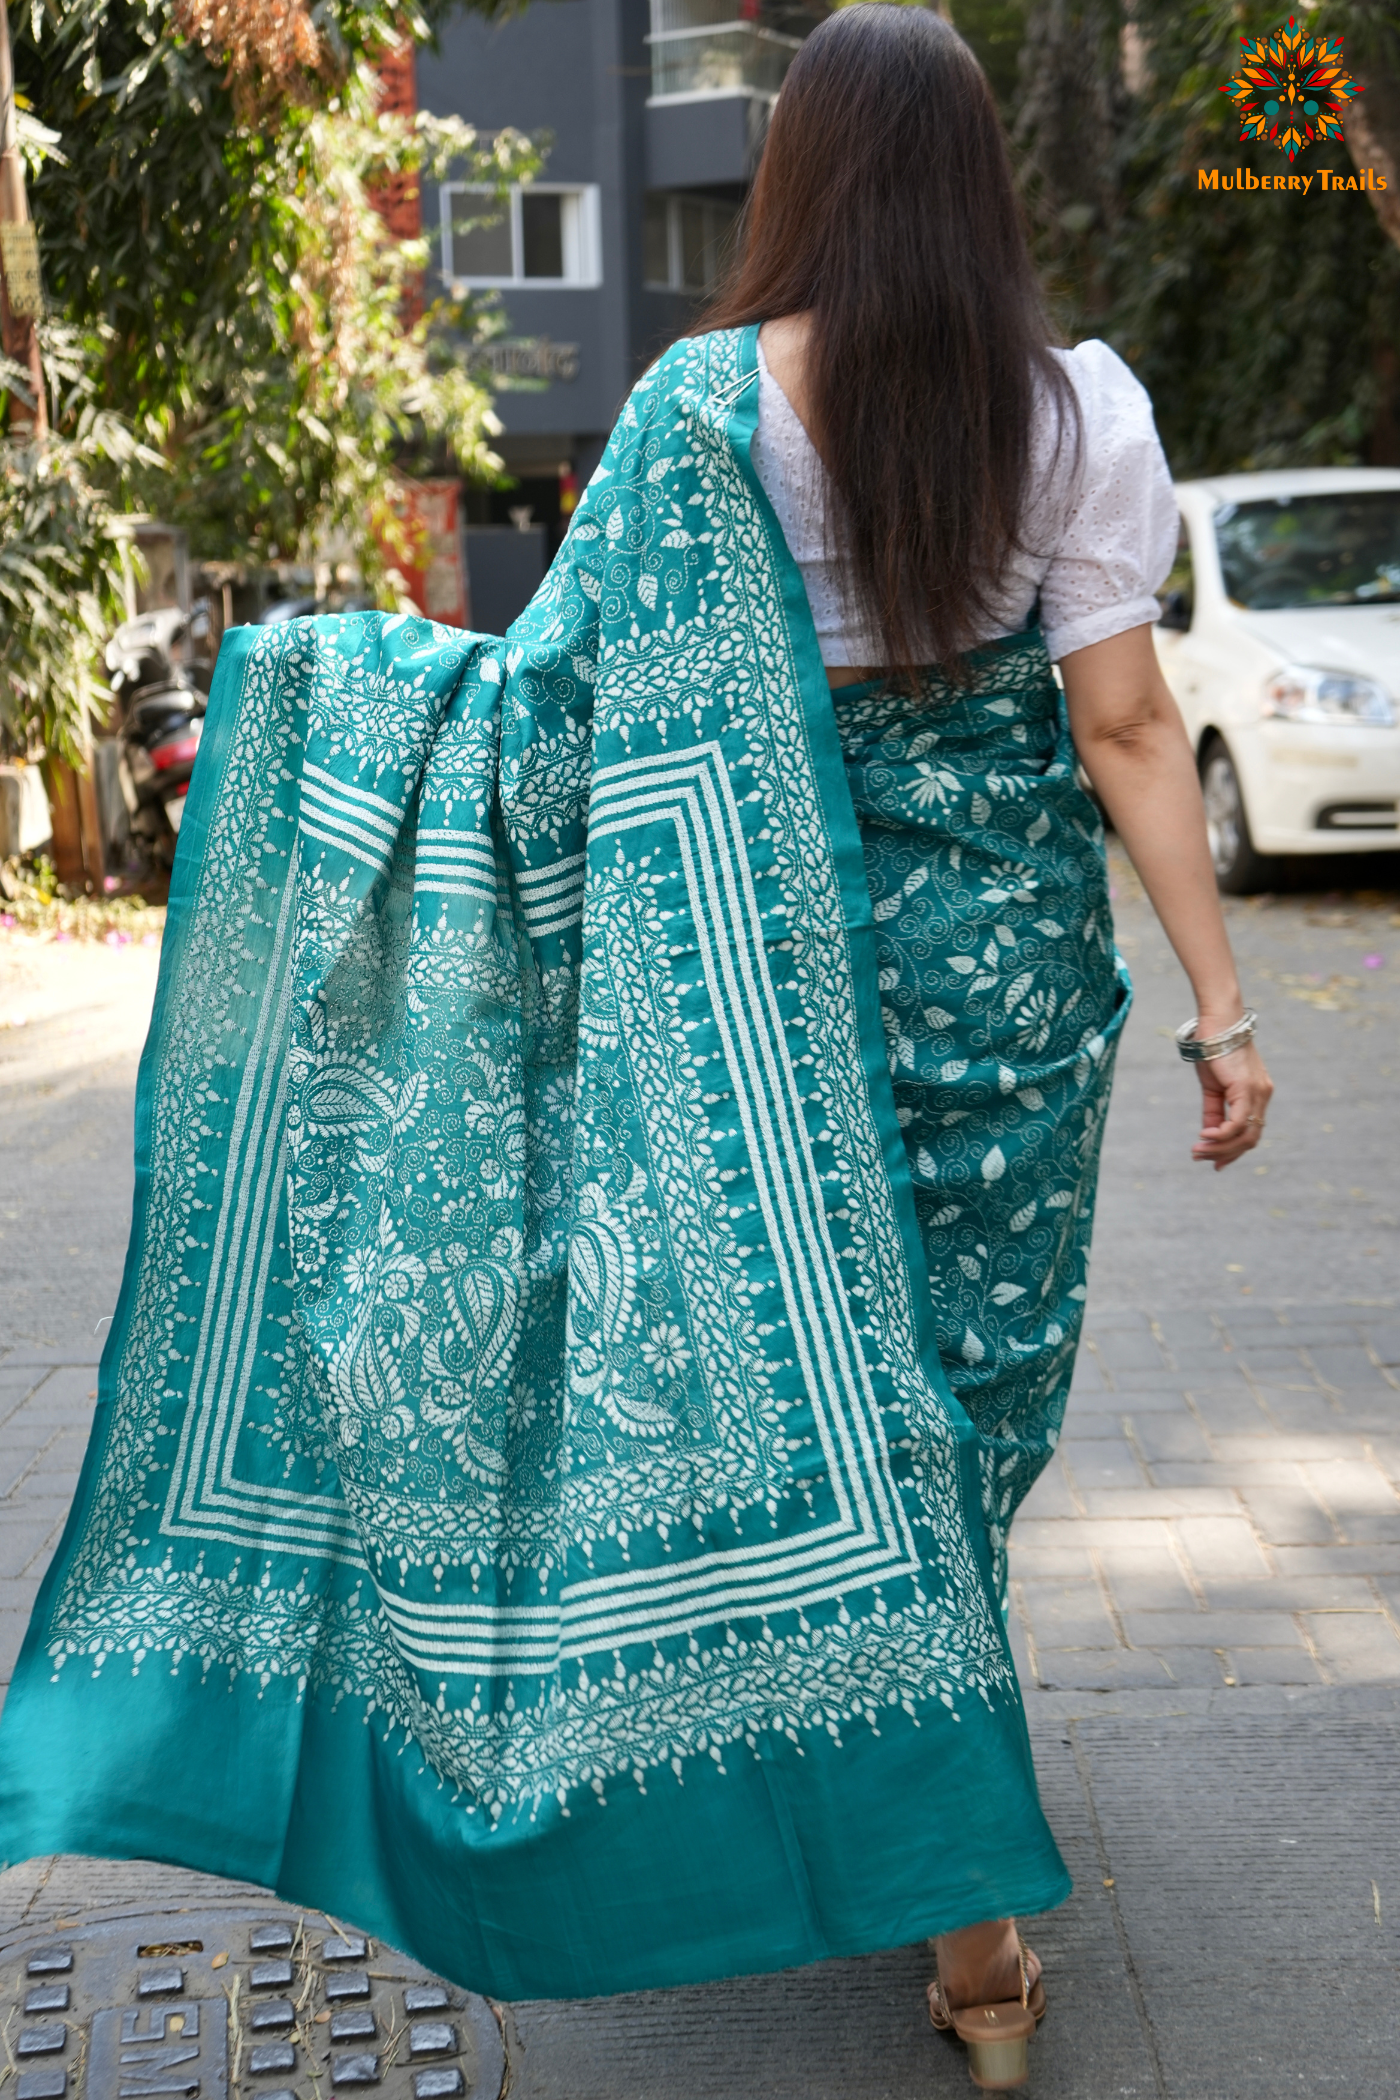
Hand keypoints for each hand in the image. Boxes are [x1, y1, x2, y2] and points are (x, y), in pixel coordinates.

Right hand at [1190, 1034, 1272, 1170]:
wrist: (1217, 1022)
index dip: (1233, 1151)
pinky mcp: (1246, 1088)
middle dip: (1226, 1154)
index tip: (1214, 1163)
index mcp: (1257, 1094)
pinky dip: (1221, 1135)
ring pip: (1245, 1135)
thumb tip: (1208, 1134)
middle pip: (1250, 1139)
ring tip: (1198, 1151)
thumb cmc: (1213, 1049)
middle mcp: (1263, 1095)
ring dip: (1220, 1148)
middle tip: (1201, 1159)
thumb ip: (1213, 1110)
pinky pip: (1238, 1122)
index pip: (1251, 1131)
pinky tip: (1204, 1137)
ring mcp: (1258, 1092)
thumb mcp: (1212, 1086)